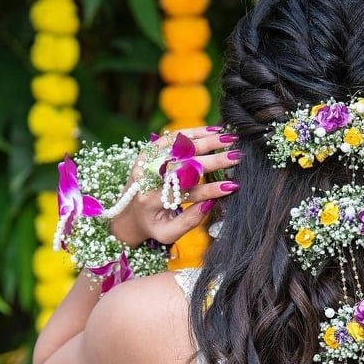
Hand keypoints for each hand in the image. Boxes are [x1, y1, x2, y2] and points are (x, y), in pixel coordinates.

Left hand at [111, 126, 240, 247]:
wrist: (127, 215)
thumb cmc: (153, 226)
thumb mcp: (169, 233)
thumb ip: (190, 220)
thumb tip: (212, 202)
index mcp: (150, 201)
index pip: (185, 192)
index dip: (211, 189)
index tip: (233, 186)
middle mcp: (145, 177)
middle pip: (183, 164)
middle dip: (213, 160)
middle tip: (236, 157)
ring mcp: (145, 162)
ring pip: (178, 146)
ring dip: (206, 140)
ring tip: (229, 138)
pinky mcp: (147, 152)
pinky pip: (171, 138)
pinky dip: (192, 133)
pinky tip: (212, 130)